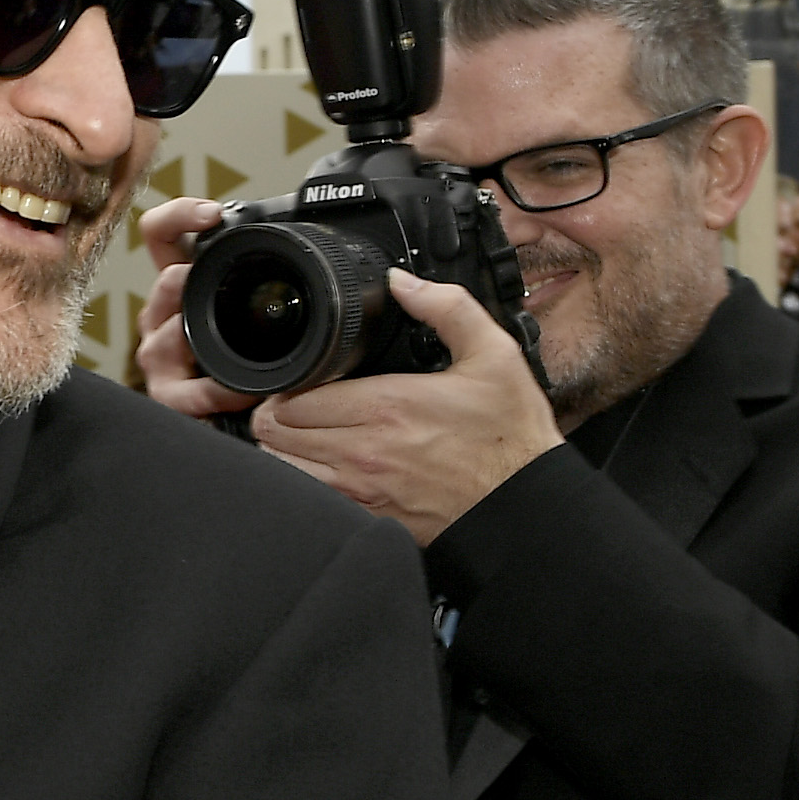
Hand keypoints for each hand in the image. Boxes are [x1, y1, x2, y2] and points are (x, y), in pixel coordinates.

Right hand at [128, 197, 253, 422]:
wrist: (240, 411)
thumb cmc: (250, 352)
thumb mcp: (255, 303)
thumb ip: (263, 270)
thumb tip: (302, 233)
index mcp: (183, 282)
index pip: (162, 234)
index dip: (179, 215)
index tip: (211, 215)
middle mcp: (165, 314)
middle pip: (164, 282)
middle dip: (182, 278)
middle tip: (202, 278)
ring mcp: (162, 354)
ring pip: (165, 337)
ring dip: (192, 336)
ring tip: (224, 342)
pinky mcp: (169, 396)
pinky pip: (185, 392)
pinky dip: (215, 391)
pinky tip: (240, 391)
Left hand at [246, 272, 562, 546]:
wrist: (524, 505)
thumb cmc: (510, 437)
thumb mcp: (493, 356)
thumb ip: (447, 308)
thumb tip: (403, 282)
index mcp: (386, 406)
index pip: (294, 397)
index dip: (288, 385)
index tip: (301, 380)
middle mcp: (364, 451)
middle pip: (274, 432)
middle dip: (277, 413)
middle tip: (294, 404)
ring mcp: (361, 489)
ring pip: (282, 467)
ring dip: (283, 448)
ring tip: (302, 434)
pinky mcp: (367, 517)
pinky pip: (307, 498)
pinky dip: (302, 479)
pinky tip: (321, 466)